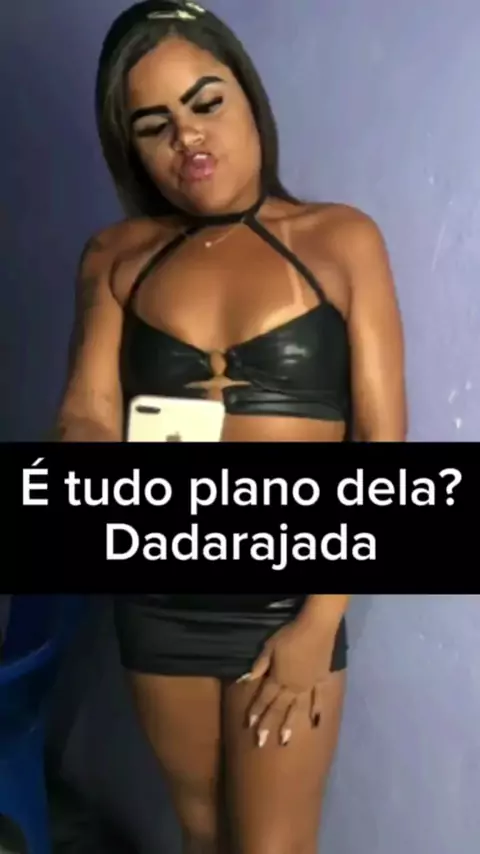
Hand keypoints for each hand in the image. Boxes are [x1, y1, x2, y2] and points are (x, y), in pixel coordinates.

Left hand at [240, 613, 336, 746]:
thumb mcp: (269, 647)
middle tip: (260, 742)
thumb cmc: (289, 635)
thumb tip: (247, 679)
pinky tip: (316, 722)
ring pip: (297, 709)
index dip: (256, 711)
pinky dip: (317, 710)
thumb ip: (260, 665)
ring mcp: (309, 686)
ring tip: (285, 741)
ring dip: (290, 724)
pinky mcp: (321, 680)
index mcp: (279, 679)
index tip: (249, 725)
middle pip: (278, 708)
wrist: (316, 628)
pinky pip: (319, 698)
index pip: (264, 698)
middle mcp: (293, 687)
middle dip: (268, 724)